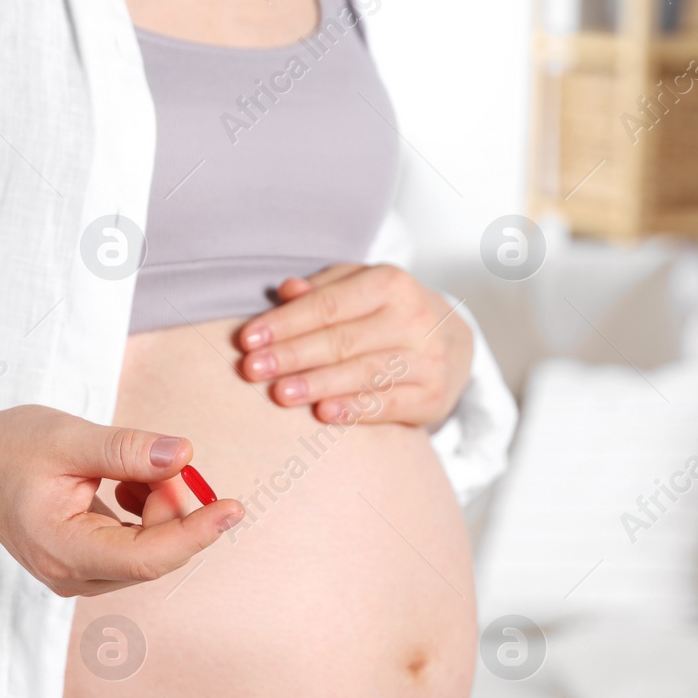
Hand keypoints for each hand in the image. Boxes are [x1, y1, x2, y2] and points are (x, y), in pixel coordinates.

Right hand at [0, 406, 242, 596]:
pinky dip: (147, 513)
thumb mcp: (68, 439)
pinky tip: (124, 485)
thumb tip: (184, 455)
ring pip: (152, 551)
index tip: (233, 507)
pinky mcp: (90, 565)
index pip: (147, 558)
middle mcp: (73, 576)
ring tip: (128, 471)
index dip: (196, 533)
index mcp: (63, 550)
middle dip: (174, 508)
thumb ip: (127, 450)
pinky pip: (140, 547)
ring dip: (160, 508)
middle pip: (156, 556)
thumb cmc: (9, 450)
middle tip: (162, 462)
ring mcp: (81, 576)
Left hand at [235, 263, 472, 427]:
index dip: (285, 323)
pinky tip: (323, 414)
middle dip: (293, 355)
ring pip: (363, 373)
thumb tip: (286, 290)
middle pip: (342, 340)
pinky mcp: (432, 395)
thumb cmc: (385, 312)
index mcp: (391, 283)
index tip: (247, 339)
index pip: (328, 304)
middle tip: (253, 370)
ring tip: (280, 394)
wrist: (450, 342)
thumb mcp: (357, 287)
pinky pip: (387, 405)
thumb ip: (322, 289)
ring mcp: (427, 358)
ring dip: (317, 385)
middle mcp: (415, 318)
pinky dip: (354, 410)